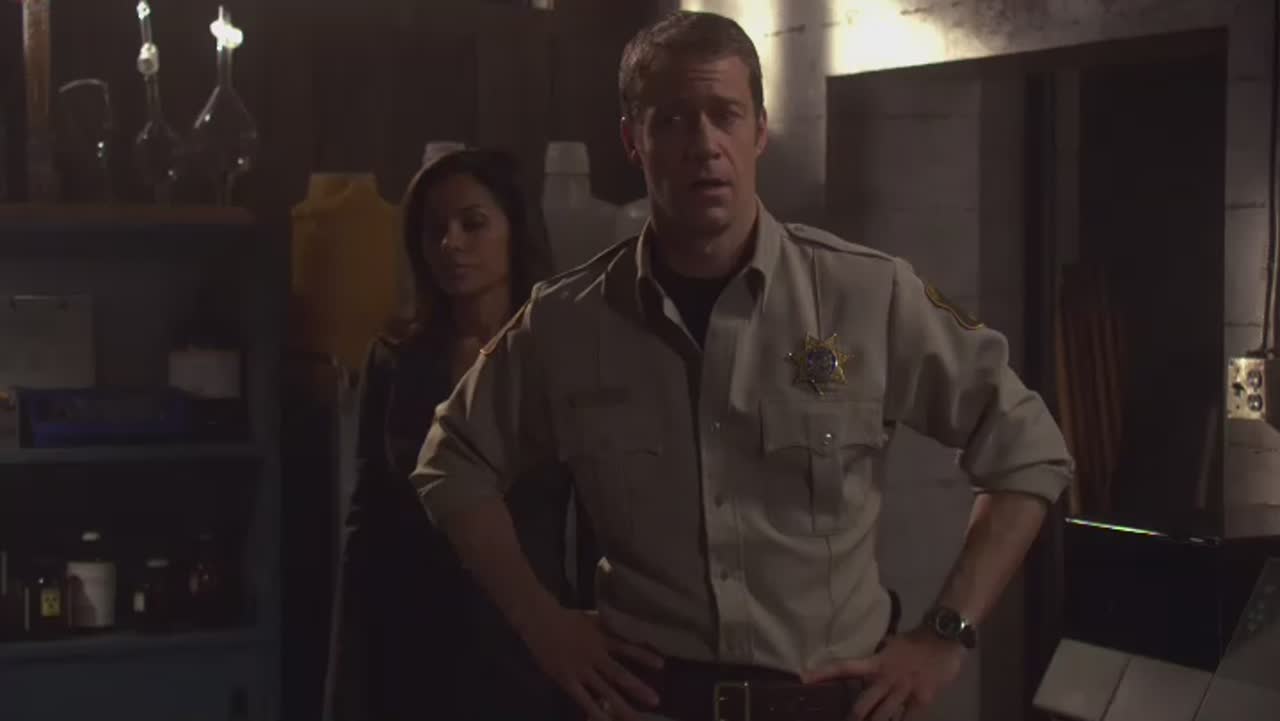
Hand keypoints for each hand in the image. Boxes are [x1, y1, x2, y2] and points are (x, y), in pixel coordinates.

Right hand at [520, 607, 663, 720]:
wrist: (539, 620)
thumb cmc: (565, 619)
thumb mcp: (591, 619)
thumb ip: (607, 626)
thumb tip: (626, 624)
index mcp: (601, 639)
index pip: (627, 648)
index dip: (643, 656)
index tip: (661, 665)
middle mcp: (595, 656)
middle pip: (619, 675)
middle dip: (638, 689)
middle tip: (656, 701)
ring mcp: (581, 670)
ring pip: (604, 691)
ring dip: (621, 706)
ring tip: (637, 719)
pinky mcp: (567, 680)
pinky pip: (583, 699)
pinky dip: (596, 712)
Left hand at [800, 627, 966, 720]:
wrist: (943, 638)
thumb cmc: (915, 642)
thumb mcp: (890, 647)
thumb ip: (878, 660)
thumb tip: (863, 670)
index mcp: (876, 663)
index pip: (846, 667)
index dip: (824, 673)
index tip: (804, 678)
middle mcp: (886, 678)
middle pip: (863, 704)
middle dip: (852, 718)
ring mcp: (903, 691)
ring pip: (882, 716)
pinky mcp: (921, 700)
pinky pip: (907, 720)